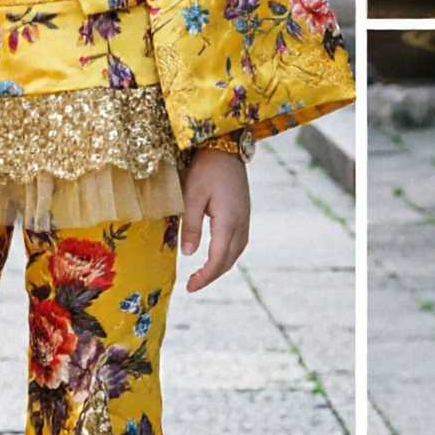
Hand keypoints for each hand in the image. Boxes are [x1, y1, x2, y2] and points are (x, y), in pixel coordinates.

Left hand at [180, 148, 250, 293]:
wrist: (226, 146)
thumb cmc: (206, 168)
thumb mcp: (192, 195)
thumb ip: (191, 225)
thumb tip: (189, 254)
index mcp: (228, 221)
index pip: (218, 259)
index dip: (205, 277)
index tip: (190, 287)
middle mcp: (241, 223)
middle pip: (229, 260)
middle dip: (212, 275)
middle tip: (193, 284)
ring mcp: (245, 217)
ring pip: (236, 252)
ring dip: (221, 266)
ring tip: (203, 273)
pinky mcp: (244, 212)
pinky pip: (239, 241)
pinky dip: (227, 254)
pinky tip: (216, 254)